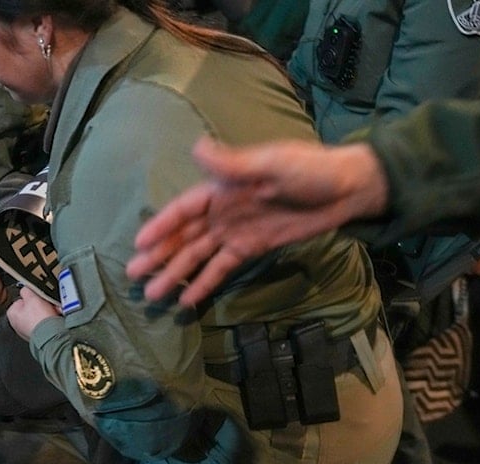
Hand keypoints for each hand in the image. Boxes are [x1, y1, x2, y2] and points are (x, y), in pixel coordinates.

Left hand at [7, 287, 59, 341]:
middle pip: (31, 307)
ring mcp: (27, 330)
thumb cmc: (39, 319)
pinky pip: (44, 322)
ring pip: (39, 314)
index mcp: (12, 313)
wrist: (51, 335)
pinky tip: (55, 317)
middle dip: (42, 304)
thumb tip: (26, 288)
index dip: (32, 296)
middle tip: (48, 304)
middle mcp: (17, 324)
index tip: (39, 297)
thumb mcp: (31, 296)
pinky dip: (50, 319)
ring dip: (48, 311)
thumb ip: (26, 290)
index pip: (22, 299)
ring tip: (54, 310)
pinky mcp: (38, 335)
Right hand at [126, 135, 388, 306]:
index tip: (138, 243)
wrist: (346, 190)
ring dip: (175, 273)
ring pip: (197, 256)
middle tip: (133, 275)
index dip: (161, 226)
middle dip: (158, 255)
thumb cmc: (309, 170)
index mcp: (222, 186)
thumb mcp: (271, 163)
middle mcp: (222, 210)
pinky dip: (204, 282)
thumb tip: (196, 147)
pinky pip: (222, 268)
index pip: (183, 209)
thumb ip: (233, 163)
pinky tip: (186, 299)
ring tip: (152, 295)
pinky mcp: (251, 249)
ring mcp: (235, 231)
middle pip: (184, 236)